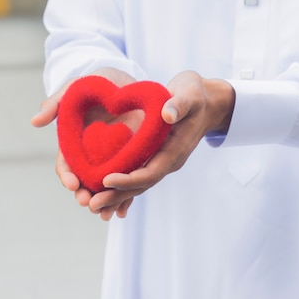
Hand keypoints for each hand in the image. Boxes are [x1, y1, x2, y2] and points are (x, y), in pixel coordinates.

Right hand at [31, 68, 138, 214]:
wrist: (126, 80)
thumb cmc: (95, 83)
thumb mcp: (74, 89)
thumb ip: (55, 103)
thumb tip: (35, 122)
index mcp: (74, 143)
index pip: (67, 165)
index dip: (67, 175)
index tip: (71, 183)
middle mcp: (91, 155)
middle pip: (85, 181)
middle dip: (85, 195)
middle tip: (87, 203)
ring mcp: (112, 158)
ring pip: (105, 187)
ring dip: (103, 202)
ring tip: (105, 213)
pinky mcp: (132, 158)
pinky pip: (128, 181)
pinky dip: (124, 198)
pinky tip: (124, 211)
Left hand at [90, 70, 234, 219]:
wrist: (205, 103)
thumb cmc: (195, 95)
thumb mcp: (190, 94)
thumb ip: (179, 104)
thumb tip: (167, 115)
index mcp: (176, 149)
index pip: (151, 171)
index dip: (129, 179)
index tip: (107, 180)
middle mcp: (168, 161)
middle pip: (141, 185)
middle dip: (117, 195)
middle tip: (92, 205)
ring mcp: (161, 161)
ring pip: (137, 185)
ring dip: (116, 195)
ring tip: (92, 205)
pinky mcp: (154, 158)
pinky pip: (136, 176)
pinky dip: (121, 187)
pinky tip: (103, 194)